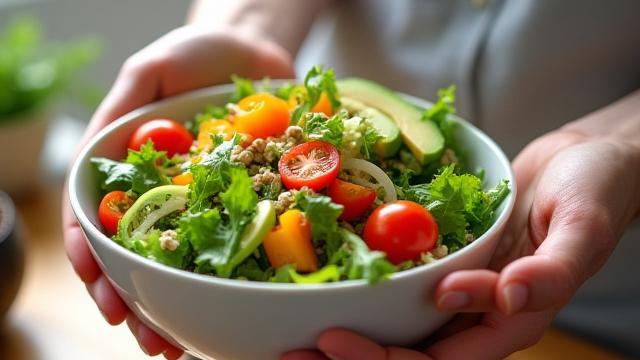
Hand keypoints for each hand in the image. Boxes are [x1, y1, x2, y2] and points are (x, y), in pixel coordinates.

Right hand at [63, 25, 293, 358]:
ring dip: (179, 304)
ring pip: (183, 259)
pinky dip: (230, 275)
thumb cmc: (195, 54)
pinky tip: (230, 306)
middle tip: (152, 341)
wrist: (253, 48)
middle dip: (139, 300)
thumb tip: (92, 161)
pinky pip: (236, 239)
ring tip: (181, 345)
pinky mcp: (242, 196)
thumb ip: (120, 111)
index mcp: (126, 169)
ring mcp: (202, 198)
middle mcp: (161, 191)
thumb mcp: (148, 70)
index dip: (94, 261)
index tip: (107, 298)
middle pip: (138, 254)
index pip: (96, 221)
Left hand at [283, 128, 639, 358]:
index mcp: (510, 320)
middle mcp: (478, 314)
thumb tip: (508, 298)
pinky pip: (403, 287)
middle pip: (410, 356)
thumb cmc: (595, 191)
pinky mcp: (446, 262)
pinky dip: (365, 292)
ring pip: (400, 329)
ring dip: (350, 334)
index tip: (333, 339)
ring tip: (292, 336)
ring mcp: (459, 290)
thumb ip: (553, 269)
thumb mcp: (583, 225)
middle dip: (353, 358)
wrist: (583, 162)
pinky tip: (328, 284)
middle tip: (292, 353)